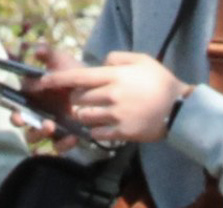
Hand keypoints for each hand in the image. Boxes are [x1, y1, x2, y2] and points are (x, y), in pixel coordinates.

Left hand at [32, 51, 186, 144]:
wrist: (180, 109)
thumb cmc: (161, 82)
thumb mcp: (142, 60)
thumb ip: (117, 58)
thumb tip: (102, 64)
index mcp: (114, 77)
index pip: (78, 77)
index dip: (58, 79)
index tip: (43, 82)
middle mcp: (111, 95)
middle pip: (79, 99)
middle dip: (78, 99)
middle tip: (88, 99)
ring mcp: (116, 116)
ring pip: (85, 117)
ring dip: (84, 116)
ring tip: (93, 114)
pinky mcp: (122, 132)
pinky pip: (98, 133)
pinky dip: (96, 131)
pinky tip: (103, 128)